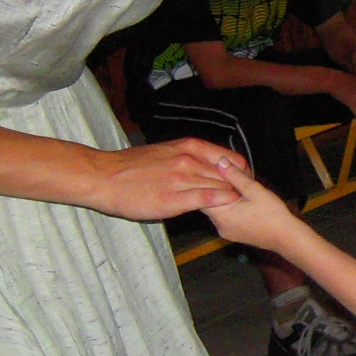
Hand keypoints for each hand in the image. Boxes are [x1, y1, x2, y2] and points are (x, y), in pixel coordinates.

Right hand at [87, 137, 249, 220]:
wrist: (104, 177)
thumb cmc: (130, 167)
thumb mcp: (164, 152)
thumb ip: (186, 157)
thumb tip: (203, 164)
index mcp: (187, 147)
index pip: (228, 157)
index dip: (241, 170)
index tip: (247, 180)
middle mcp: (188, 160)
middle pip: (228, 173)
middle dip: (241, 185)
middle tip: (251, 197)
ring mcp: (182, 180)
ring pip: (220, 186)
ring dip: (234, 196)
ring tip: (244, 207)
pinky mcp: (174, 200)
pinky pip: (207, 200)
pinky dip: (222, 204)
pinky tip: (229, 209)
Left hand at [201, 162, 298, 250]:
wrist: (287, 238)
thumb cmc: (274, 215)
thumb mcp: (255, 190)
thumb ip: (235, 176)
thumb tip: (221, 162)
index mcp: (222, 214)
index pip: (202, 195)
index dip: (205, 181)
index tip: (211, 170)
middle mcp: (220, 225)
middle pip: (208, 202)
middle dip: (214, 188)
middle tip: (221, 175)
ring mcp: (226, 231)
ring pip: (216, 209)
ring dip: (221, 198)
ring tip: (231, 186)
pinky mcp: (233, 234)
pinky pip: (224, 217)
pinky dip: (227, 207)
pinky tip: (238, 200)